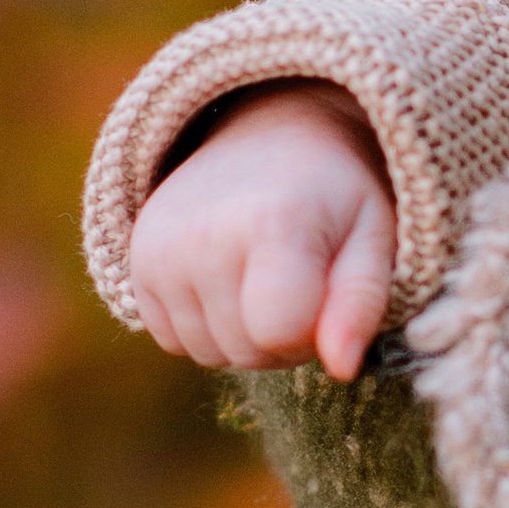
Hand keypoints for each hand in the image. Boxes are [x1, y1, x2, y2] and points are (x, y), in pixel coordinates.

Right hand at [129, 86, 394, 381]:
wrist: (267, 138)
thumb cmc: (335, 195)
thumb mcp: (372, 237)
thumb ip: (361, 304)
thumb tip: (342, 369)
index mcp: (272, 222)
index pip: (281, 333)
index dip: (315, 332)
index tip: (327, 291)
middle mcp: (203, 234)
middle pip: (248, 352)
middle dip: (284, 338)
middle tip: (300, 282)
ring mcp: (159, 249)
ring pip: (210, 355)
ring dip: (245, 337)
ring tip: (264, 278)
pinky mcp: (136, 262)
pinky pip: (174, 342)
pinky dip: (207, 328)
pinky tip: (227, 281)